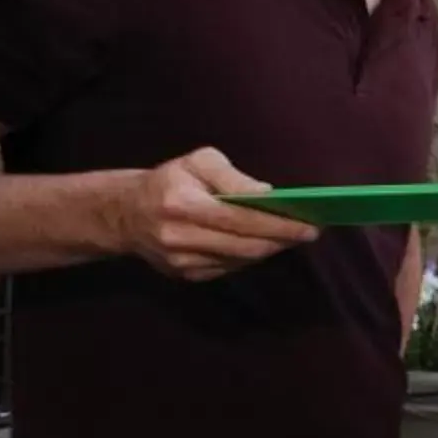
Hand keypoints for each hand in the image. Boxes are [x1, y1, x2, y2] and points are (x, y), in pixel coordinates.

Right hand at [109, 148, 316, 281]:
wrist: (126, 214)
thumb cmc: (171, 180)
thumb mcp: (199, 162)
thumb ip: (234, 177)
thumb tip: (268, 196)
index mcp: (181, 203)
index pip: (241, 219)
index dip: (279, 224)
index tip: (310, 224)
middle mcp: (179, 237)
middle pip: (245, 244)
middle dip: (282, 239)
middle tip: (309, 231)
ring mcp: (180, 261)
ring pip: (240, 259)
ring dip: (270, 248)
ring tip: (290, 235)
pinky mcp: (184, 276)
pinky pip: (229, 268)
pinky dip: (249, 256)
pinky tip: (261, 243)